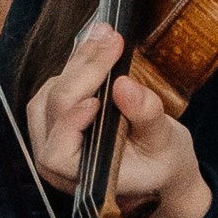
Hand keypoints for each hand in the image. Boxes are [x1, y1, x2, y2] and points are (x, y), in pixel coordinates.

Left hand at [25, 24, 211, 217]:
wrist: (158, 168)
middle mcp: (56, 163)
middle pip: (55, 110)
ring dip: (78, 64)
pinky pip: (54, 87)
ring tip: (106, 38)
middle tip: (111, 38)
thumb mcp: (167, 143)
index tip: (99, 95)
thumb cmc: (162, 162)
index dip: (72, 120)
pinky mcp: (53, 118)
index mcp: (81, 179)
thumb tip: (124, 85)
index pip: (58, 152)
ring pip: (50, 94)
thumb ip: (146, 117)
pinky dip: (76, 67)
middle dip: (84, 70)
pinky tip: (97, 51)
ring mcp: (50, 139)